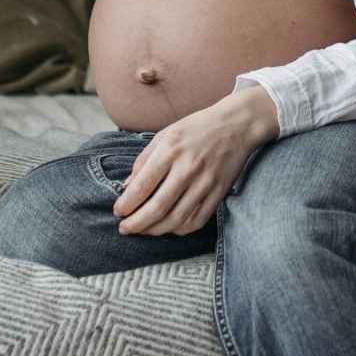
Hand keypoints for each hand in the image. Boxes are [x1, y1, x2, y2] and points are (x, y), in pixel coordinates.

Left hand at [113, 86, 279, 235]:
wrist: (237, 125)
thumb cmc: (196, 128)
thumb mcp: (165, 135)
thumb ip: (144, 160)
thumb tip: (126, 187)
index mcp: (170, 150)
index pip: (143, 185)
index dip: (127, 203)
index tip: (118, 211)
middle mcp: (188, 168)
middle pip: (158, 207)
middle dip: (137, 223)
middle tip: (125, 229)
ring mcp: (205, 182)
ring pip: (177, 219)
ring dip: (156, 230)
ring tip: (143, 231)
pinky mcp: (219, 193)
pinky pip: (197, 220)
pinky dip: (180, 229)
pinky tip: (169, 228)